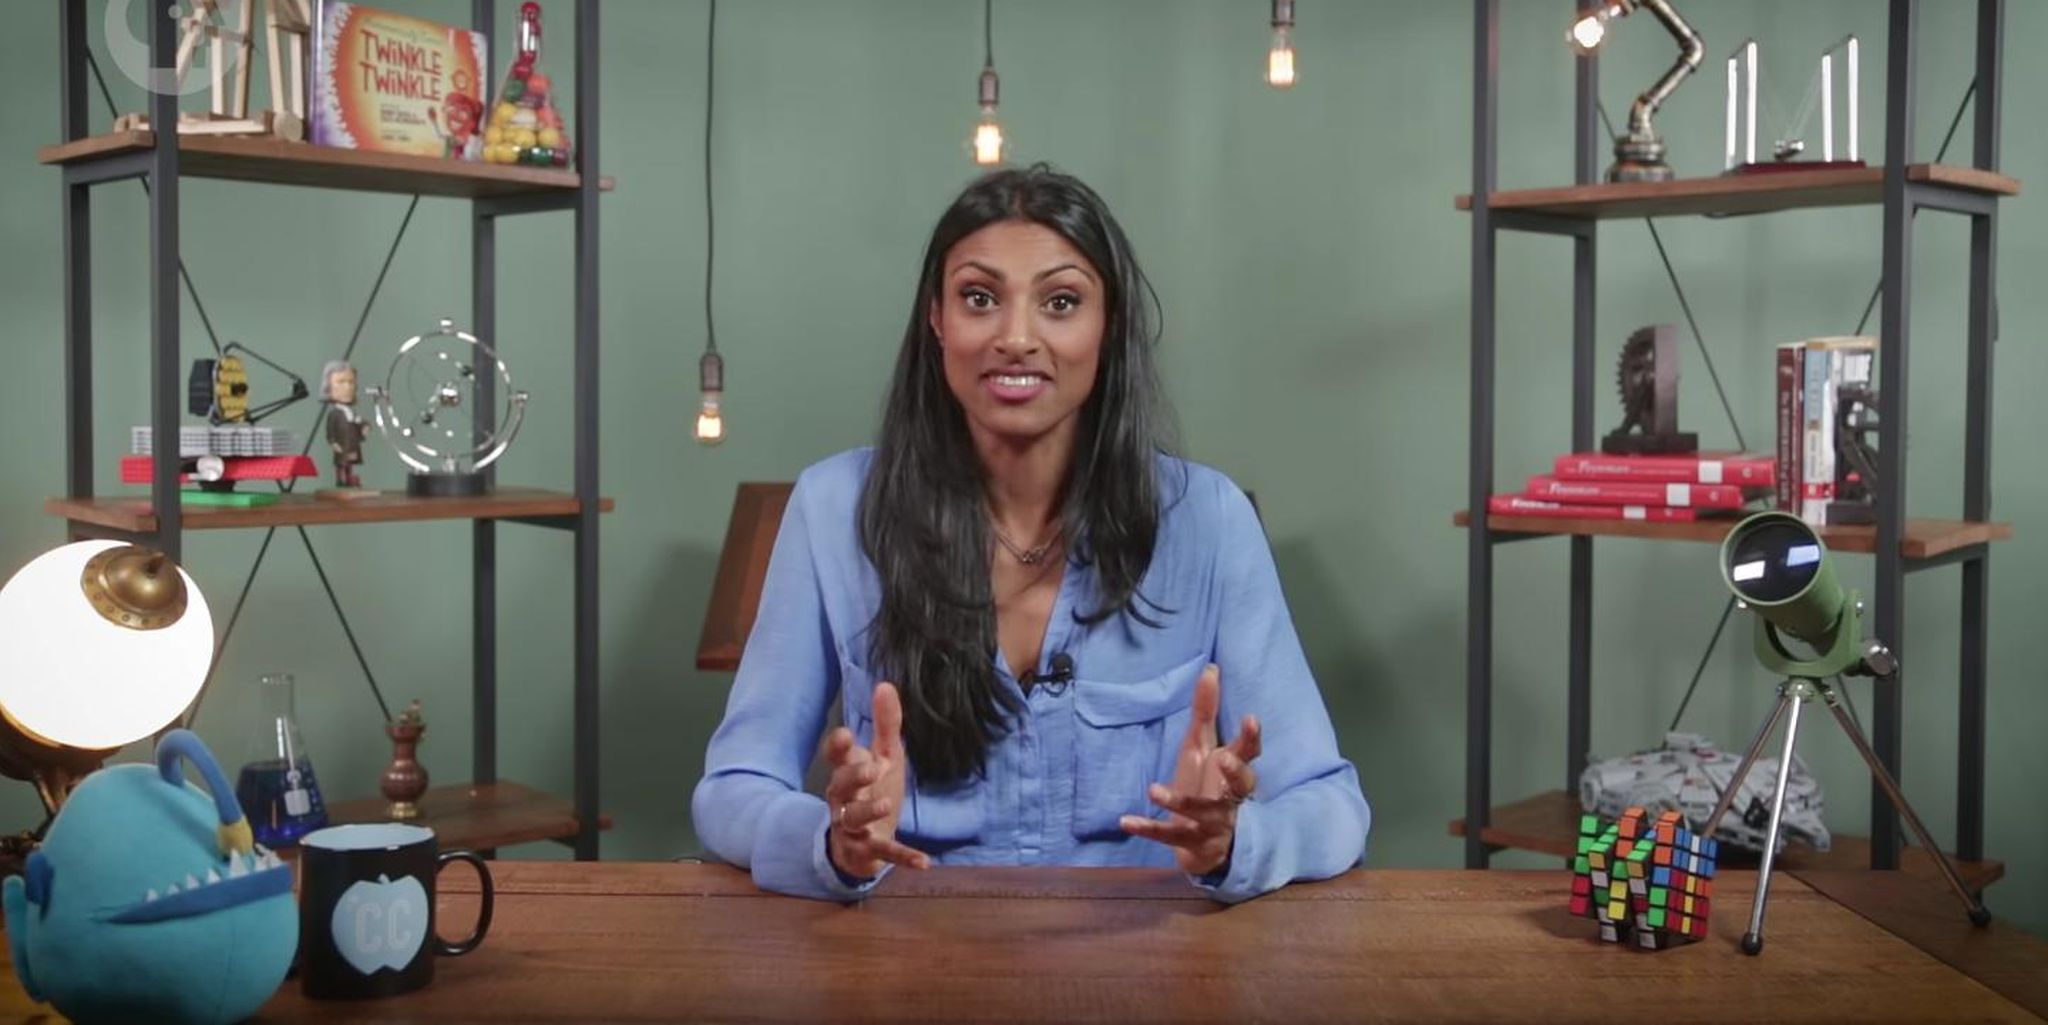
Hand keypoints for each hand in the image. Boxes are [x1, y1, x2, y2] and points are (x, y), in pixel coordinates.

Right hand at [823, 681, 931, 878]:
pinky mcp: (868, 851)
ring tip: (885, 804)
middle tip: (872, 768)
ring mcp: (853, 827)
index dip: (837, 747)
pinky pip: (884, 854)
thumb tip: (885, 684)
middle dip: (853, 775)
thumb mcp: (885, 757)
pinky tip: (925, 862)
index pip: (835, 757)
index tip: (845, 734)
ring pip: (852, 818)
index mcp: (848, 772)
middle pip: (839, 785)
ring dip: (868, 812)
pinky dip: (903, 857)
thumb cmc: (874, 792)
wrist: (866, 843)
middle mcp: (845, 799)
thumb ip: (886, 724)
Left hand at [1120, 664, 1260, 876]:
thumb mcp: (1204, 748)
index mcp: (1233, 771)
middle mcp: (1229, 798)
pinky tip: (1126, 821)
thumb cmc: (1208, 786)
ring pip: (1200, 812)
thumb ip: (1207, 712)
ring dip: (1179, 800)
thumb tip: (1210, 669)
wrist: (1206, 843)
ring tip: (1154, 790)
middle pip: (1240, 786)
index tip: (1250, 719)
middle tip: (1224, 759)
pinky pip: (1168, 835)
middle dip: (1235, 772)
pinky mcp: (1188, 841)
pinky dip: (1148, 828)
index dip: (1250, 737)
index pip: (1248, 753)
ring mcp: (1211, 822)